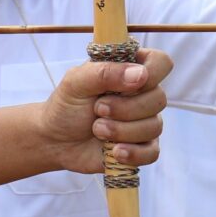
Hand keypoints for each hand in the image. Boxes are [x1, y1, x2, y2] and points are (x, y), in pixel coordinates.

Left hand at [37, 48, 173, 174]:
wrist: (55, 141)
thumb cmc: (66, 106)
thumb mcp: (76, 82)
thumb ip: (106, 72)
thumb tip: (141, 75)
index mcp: (130, 70)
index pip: (161, 63)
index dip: (152, 73)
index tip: (128, 84)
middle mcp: (142, 94)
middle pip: (159, 99)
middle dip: (125, 108)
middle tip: (97, 109)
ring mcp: (144, 121)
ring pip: (154, 127)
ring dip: (121, 131)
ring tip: (97, 130)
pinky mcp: (141, 147)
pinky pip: (152, 152)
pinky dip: (133, 153)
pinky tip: (114, 151)